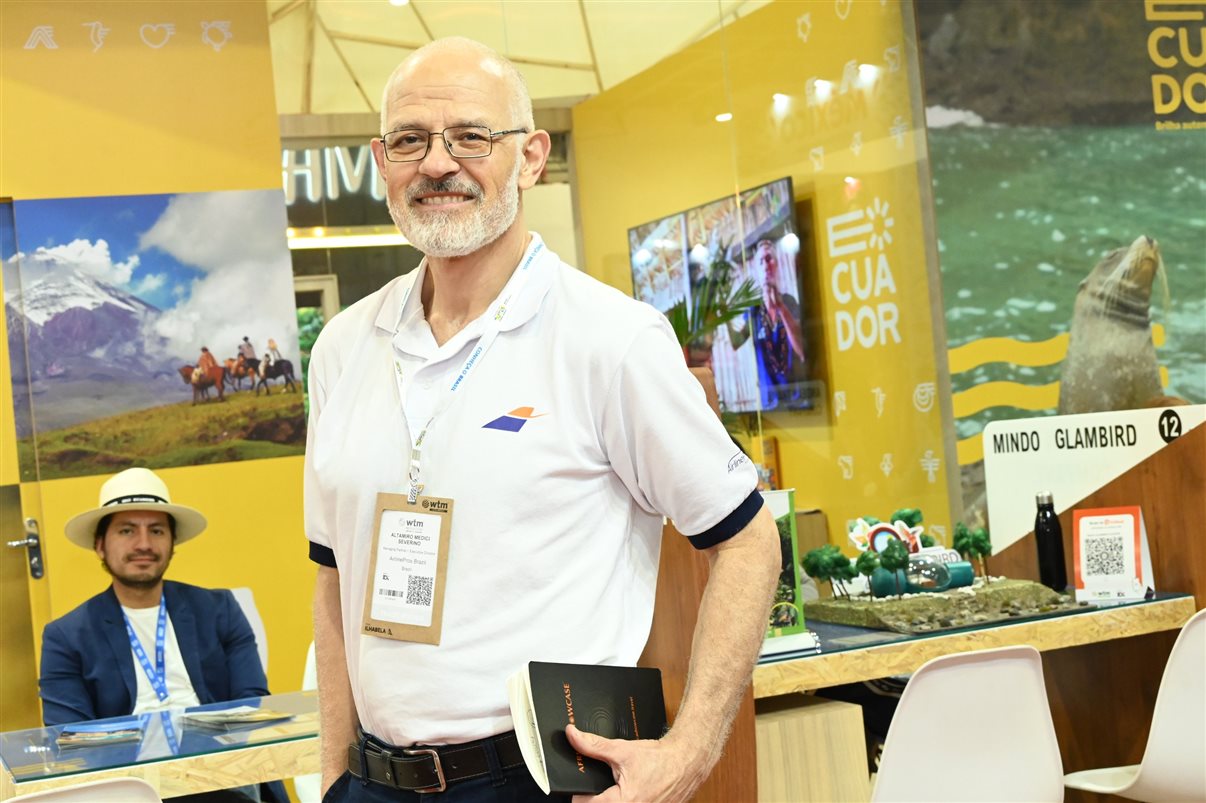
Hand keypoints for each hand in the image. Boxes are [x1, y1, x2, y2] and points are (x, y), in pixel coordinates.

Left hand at [566, 724, 709, 802]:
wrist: (687, 761)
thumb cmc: (660, 759)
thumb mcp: (622, 750)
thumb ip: (594, 745)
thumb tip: (573, 736)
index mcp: (624, 802)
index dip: (580, 793)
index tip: (582, 785)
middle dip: (597, 797)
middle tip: (603, 785)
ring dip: (612, 799)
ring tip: (620, 787)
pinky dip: (626, 800)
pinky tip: (632, 790)